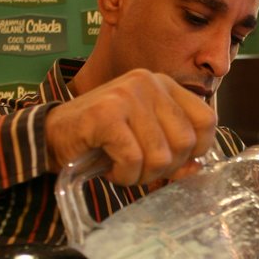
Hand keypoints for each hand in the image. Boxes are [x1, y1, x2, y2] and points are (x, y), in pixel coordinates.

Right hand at [44, 69, 216, 185]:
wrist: (51, 136)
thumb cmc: (101, 140)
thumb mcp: (145, 142)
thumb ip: (174, 152)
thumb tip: (196, 168)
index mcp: (164, 85)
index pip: (207, 120)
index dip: (197, 150)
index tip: (174, 162)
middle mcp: (149, 82)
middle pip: (185, 142)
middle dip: (165, 169)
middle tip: (140, 169)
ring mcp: (127, 95)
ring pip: (160, 155)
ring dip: (141, 175)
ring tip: (122, 168)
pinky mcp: (107, 113)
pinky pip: (133, 159)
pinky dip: (124, 175)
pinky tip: (111, 169)